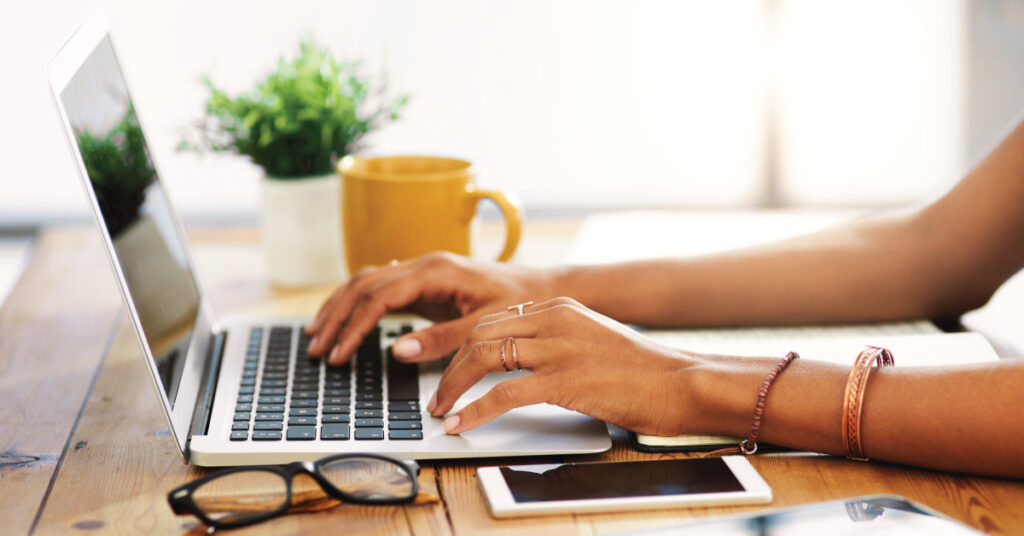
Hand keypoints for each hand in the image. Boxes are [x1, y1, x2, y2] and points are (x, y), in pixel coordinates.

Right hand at [305, 252, 556, 364]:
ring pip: (367, 282)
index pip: (379, 296)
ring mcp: (422, 271)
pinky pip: (381, 288)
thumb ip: (443, 339)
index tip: (339, 354)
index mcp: (436, 270)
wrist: (543, 289)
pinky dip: (357, 304)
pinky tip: (344, 319)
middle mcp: (424, 264)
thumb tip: (398, 350)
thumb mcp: (485, 326)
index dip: (354, 326)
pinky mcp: (425, 283)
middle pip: (363, 284)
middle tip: (317, 348)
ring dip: (340, 307)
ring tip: (318, 336)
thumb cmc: (520, 303)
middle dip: (336, 316)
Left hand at [428, 297, 695, 435]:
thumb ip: (557, 341)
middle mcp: (554, 320)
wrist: (681, 382)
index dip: (462, 346)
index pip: (493, 320)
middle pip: (481, 334)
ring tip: (441, 410)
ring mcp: (559, 348)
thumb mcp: (592, 339)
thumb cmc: (642, 370)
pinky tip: (462, 424)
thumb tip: (519, 363)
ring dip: (453, 387)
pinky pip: (504, 394)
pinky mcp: (565, 380)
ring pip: (484, 357)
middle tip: (437, 394)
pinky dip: (475, 411)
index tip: (449, 368)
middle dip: (450, 366)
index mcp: (559, 308)